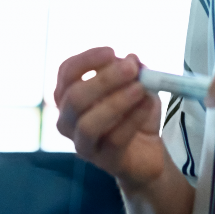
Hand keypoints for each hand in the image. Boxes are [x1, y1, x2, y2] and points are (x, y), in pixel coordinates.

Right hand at [54, 49, 169, 190]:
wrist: (148, 152)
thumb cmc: (133, 112)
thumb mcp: (133, 84)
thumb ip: (131, 71)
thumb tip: (132, 59)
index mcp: (68, 95)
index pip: (66, 72)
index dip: (87, 60)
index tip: (111, 52)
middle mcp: (67, 120)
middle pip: (75, 97)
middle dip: (104, 80)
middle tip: (131, 68)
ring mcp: (83, 144)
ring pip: (89, 123)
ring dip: (116, 102)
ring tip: (140, 88)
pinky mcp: (104, 161)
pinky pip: (114, 140)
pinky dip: (133, 118)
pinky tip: (147, 104)